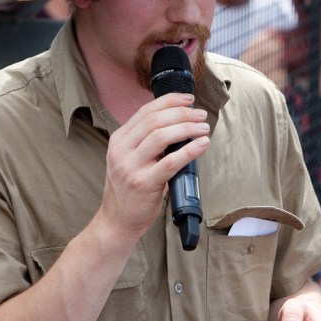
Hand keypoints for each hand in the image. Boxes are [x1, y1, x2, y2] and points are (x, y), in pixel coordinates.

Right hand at [98, 93, 209, 240]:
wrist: (117, 220)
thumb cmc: (129, 190)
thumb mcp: (129, 159)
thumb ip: (146, 142)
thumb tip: (179, 124)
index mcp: (119, 140)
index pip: (145, 111)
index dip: (169, 101)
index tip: (188, 100)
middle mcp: (121, 150)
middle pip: (155, 120)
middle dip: (182, 113)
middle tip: (200, 115)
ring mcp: (131, 167)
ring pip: (162, 136)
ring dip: (187, 128)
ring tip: (203, 129)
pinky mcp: (144, 183)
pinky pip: (170, 162)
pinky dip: (189, 150)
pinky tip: (202, 145)